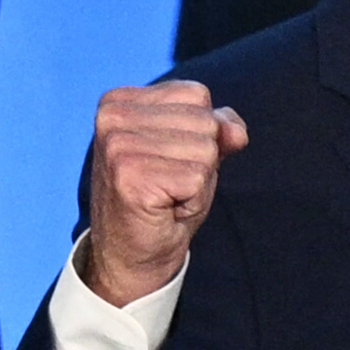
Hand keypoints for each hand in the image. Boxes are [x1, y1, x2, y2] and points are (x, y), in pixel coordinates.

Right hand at [81, 79, 247, 306]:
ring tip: (167, 196)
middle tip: (169, 184)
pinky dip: (193, 200)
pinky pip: (198, 178)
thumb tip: (236, 132)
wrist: (133, 256)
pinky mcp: (131, 177)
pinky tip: (166, 210)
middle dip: (201, 160)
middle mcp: (113, 117)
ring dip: (197, 182)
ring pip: (205, 150)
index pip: (196, 94)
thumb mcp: (193, 152)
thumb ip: (218, 129)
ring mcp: (118, 146)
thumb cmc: (163, 199)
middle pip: (204, 122)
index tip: (169, 160)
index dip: (199, 133)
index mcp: (120, 101)